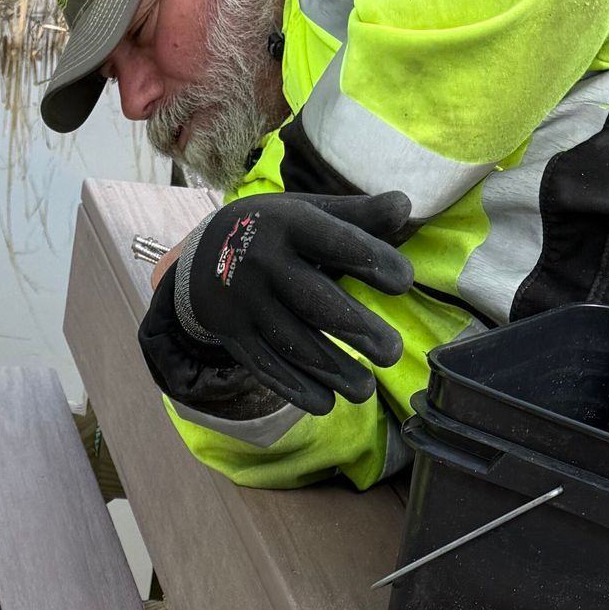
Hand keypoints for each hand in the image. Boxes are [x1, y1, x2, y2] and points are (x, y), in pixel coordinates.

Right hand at [170, 191, 414, 412]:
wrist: (204, 256)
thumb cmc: (276, 234)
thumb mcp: (308, 212)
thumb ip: (356, 216)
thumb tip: (405, 206)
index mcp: (288, 224)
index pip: (334, 242)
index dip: (370, 260)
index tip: (405, 281)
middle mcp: (264, 264)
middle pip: (314, 301)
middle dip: (356, 329)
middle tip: (392, 353)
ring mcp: (246, 304)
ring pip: (293, 343)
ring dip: (332, 370)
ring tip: (366, 390)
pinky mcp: (235, 336)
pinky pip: (267, 367)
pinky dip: (297, 389)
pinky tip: (326, 404)